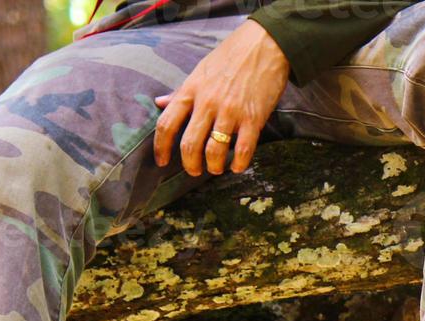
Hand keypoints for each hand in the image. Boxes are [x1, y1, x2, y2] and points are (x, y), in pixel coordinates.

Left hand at [154, 20, 289, 175]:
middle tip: (194, 171)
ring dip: (213, 167)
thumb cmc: (231, 57)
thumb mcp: (199, 71)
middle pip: (189, 145)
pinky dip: (239, 164)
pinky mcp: (253, 118)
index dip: (161, 148)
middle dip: (190, 165)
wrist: (265, 45)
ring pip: (214, 151)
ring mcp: (231, 112)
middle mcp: (207, 103)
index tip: (161, 162)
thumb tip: (159, 102)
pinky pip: (243, 150)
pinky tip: (237, 166)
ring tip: (216, 168)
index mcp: (191, 90)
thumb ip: (181, 91)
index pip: (166, 124)